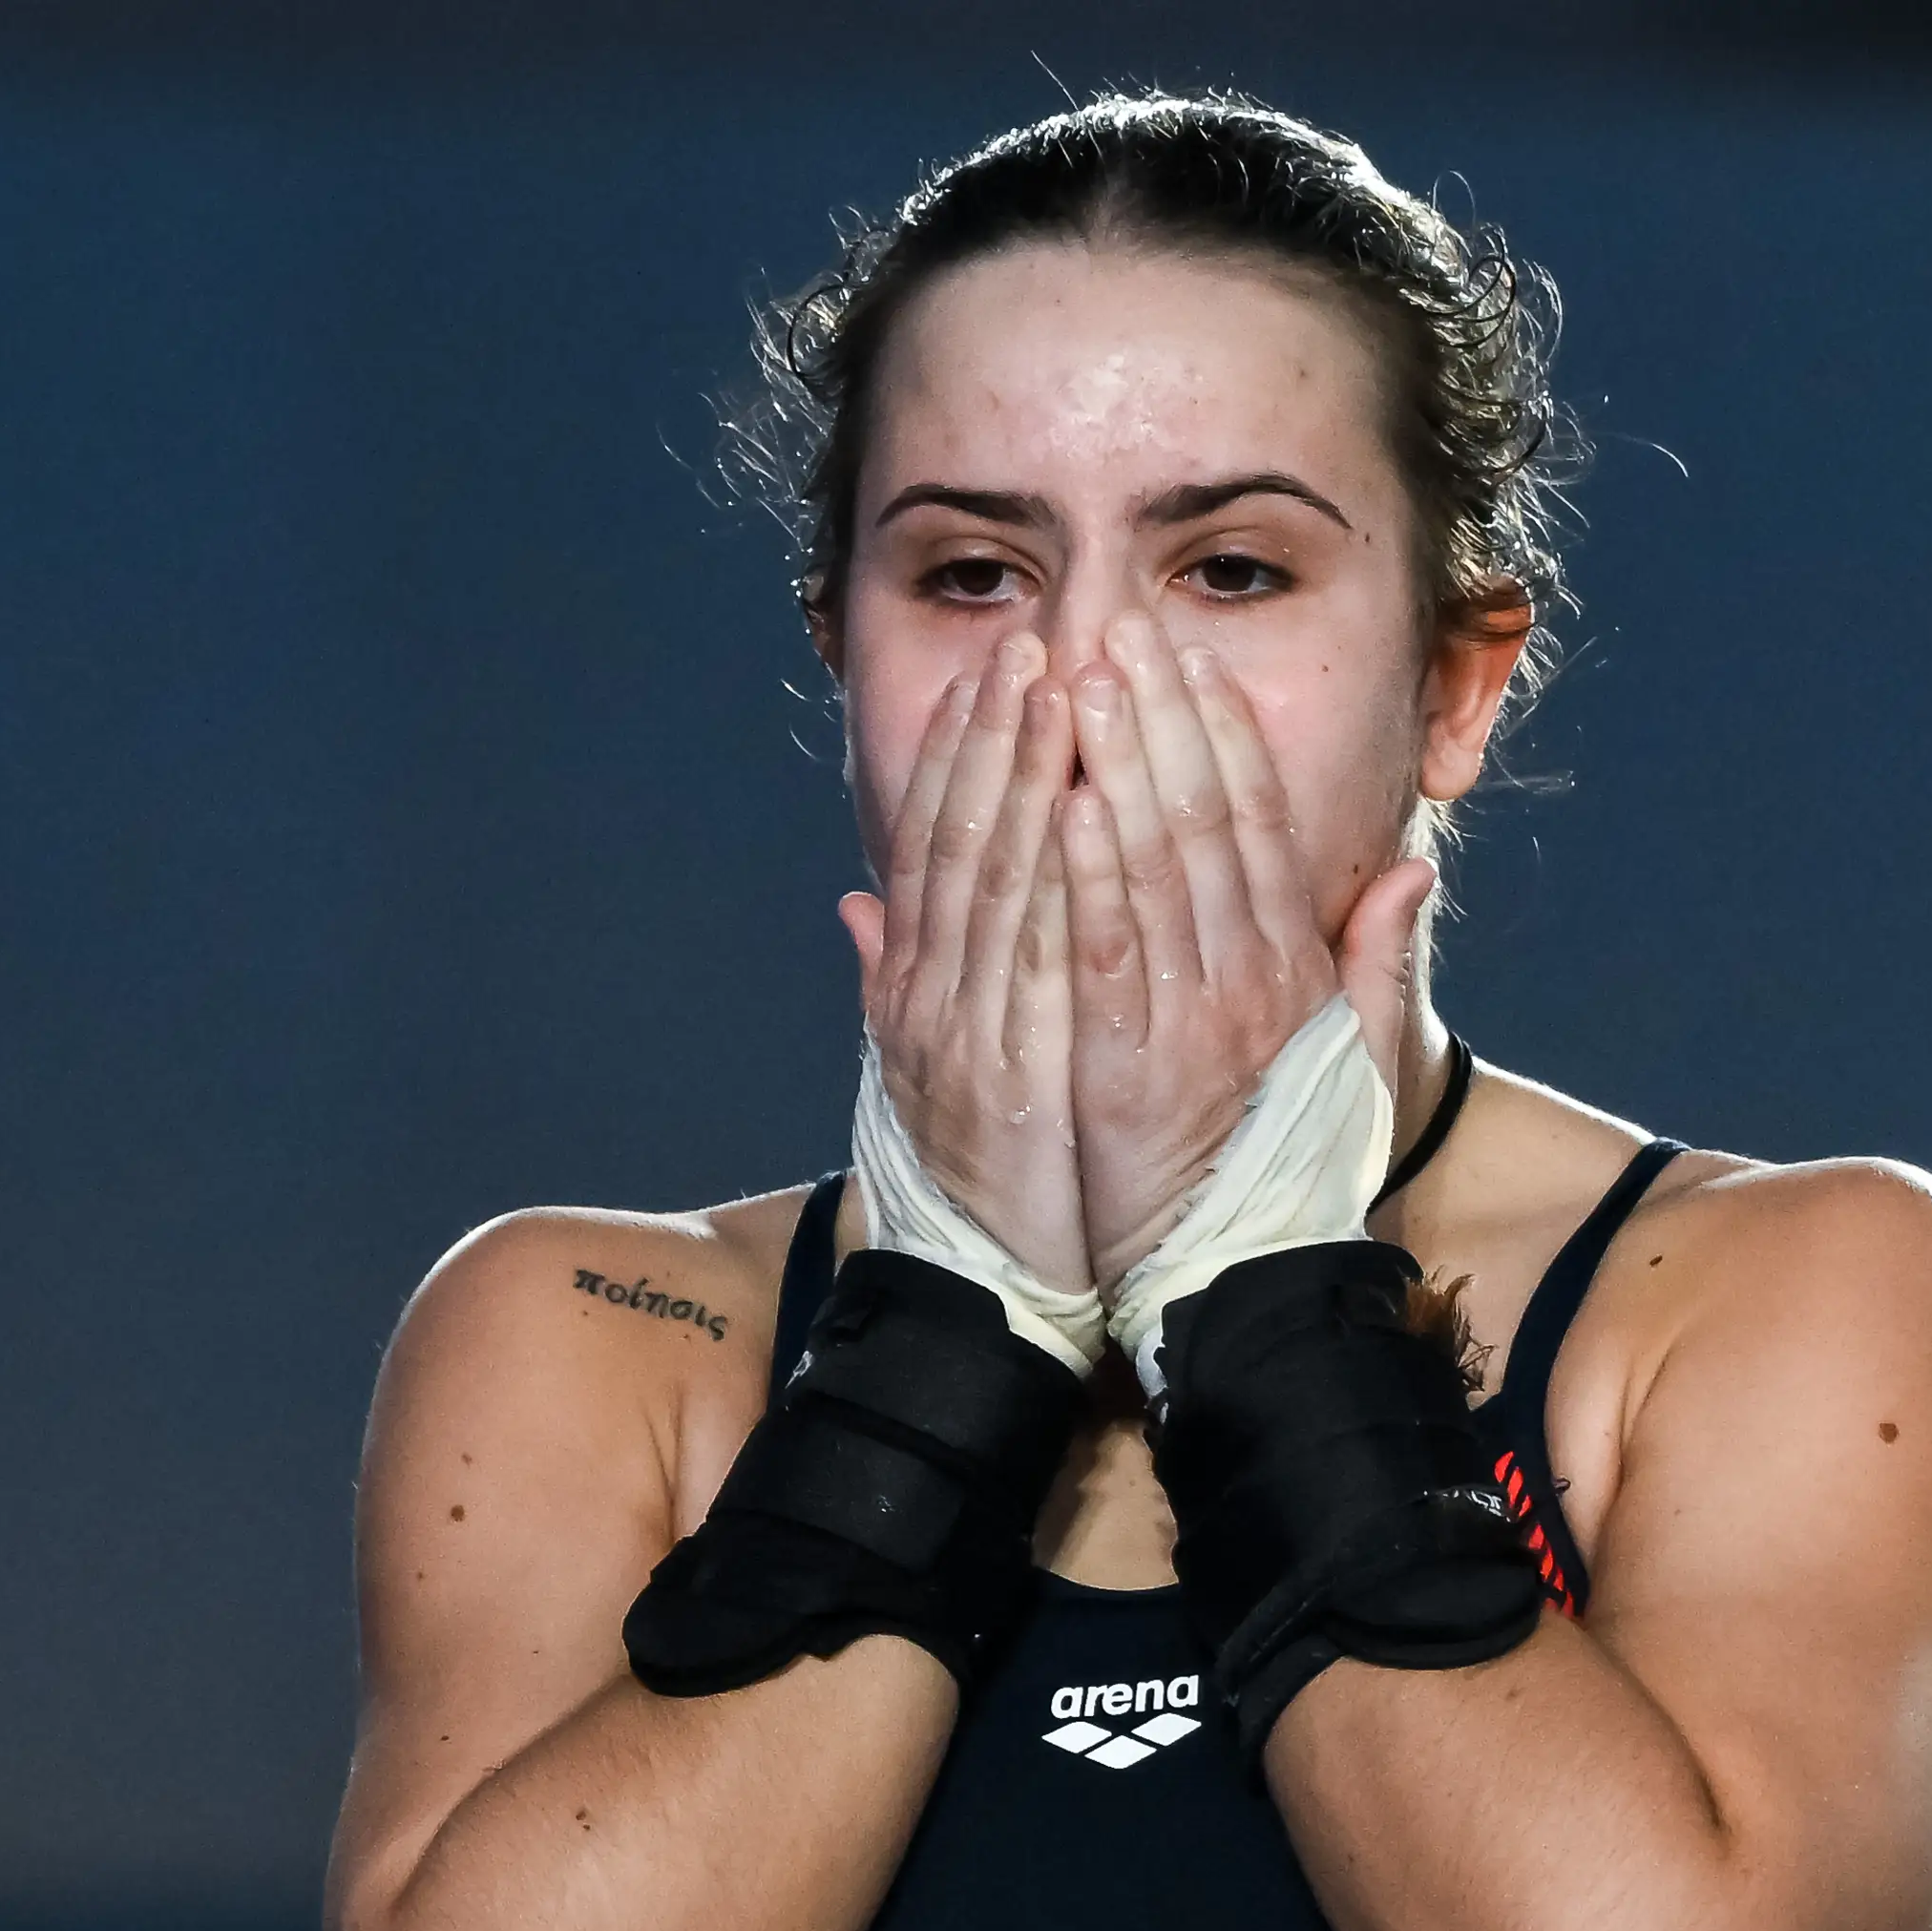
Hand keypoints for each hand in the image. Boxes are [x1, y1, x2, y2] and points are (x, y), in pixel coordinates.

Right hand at [837, 631, 1095, 1292]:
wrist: (982, 1291)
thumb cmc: (980, 1179)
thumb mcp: (925, 1070)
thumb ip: (896, 981)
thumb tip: (856, 904)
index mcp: (921, 986)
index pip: (938, 841)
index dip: (965, 749)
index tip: (1000, 668)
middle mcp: (936, 996)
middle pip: (963, 840)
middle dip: (995, 734)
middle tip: (1031, 639)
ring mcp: (972, 1034)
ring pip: (996, 879)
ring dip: (1023, 777)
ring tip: (1056, 688)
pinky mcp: (1018, 1079)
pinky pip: (1042, 963)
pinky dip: (1055, 883)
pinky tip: (1075, 811)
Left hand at [1060, 610, 1435, 1288]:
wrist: (1257, 1285)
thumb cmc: (1299, 1172)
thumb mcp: (1361, 1062)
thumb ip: (1380, 960)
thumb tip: (1414, 864)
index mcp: (1298, 969)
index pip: (1263, 824)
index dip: (1223, 732)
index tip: (1185, 657)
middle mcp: (1253, 979)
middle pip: (1208, 820)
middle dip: (1161, 716)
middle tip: (1118, 625)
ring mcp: (1195, 1020)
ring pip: (1157, 866)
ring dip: (1116, 764)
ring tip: (1078, 679)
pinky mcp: (1132, 1069)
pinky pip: (1110, 952)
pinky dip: (1090, 875)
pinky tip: (1066, 804)